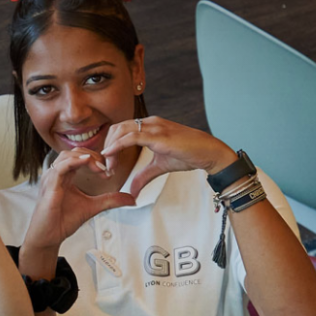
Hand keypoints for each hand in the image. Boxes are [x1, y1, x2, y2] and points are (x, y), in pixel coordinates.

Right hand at [23, 148, 136, 251]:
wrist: (48, 237)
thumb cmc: (63, 221)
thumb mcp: (93, 207)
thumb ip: (110, 200)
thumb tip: (132, 199)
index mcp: (65, 176)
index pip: (79, 156)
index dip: (96, 159)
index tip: (108, 172)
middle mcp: (56, 174)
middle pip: (74, 152)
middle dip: (93, 156)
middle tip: (106, 168)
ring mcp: (51, 179)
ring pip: (67, 155)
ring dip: (86, 157)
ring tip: (100, 167)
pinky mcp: (49, 187)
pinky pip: (60, 167)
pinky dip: (74, 161)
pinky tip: (87, 162)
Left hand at [99, 116, 236, 194]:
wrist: (209, 152)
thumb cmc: (188, 155)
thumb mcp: (159, 167)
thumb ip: (143, 176)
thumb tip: (132, 192)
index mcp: (148, 126)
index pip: (121, 130)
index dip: (110, 145)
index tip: (107, 164)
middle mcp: (149, 123)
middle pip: (116, 129)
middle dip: (107, 147)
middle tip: (106, 167)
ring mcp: (154, 127)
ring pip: (121, 131)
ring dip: (110, 149)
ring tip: (109, 167)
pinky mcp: (158, 135)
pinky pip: (131, 137)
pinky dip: (117, 145)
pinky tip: (109, 154)